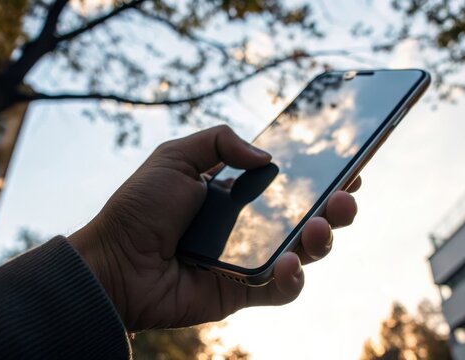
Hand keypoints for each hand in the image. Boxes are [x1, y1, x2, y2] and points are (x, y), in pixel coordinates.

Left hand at [68, 125, 359, 330]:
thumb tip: (267, 156)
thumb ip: (219, 140)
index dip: (321, 177)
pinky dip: (294, 279)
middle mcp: (250, 226)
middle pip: (307, 217)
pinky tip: (291, 263)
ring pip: (303, 253)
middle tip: (345, 197)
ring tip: (319, 226)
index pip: (290, 184)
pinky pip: (282, 290)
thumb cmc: (140, 208)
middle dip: (335, 208)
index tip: (349, 167)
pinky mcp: (244, 291)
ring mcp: (250, 259)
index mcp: (238, 193)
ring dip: (322, 239)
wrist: (115, 262)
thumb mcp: (175, 156)